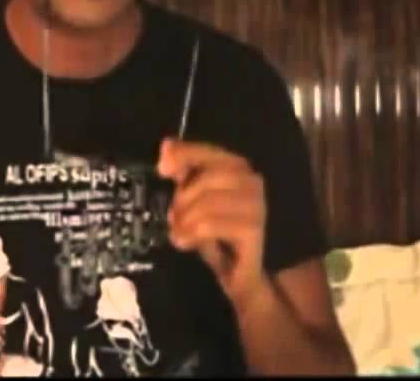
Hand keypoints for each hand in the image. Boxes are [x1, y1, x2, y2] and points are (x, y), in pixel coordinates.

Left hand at [157, 138, 268, 308]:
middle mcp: (253, 181)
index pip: (209, 151)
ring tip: (178, 233)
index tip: (162, 168)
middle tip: (173, 218)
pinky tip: (186, 243)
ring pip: (208, 202)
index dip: (185, 154)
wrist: (243, 274)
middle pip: (208, 176)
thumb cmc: (219, 235)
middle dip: (183, 198)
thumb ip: (185, 173)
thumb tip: (166, 145)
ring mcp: (257, 205)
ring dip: (185, 219)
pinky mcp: (253, 230)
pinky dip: (192, 233)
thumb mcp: (196, 201)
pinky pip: (212, 224)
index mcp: (238, 168)